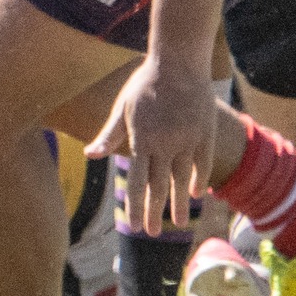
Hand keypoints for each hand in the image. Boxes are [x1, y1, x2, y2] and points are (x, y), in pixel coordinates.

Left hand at [84, 54, 215, 234]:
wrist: (180, 61)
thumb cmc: (145, 83)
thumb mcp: (122, 107)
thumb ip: (109, 134)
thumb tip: (90, 155)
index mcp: (142, 139)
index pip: (137, 182)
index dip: (135, 206)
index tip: (134, 227)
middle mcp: (166, 144)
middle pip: (159, 186)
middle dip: (154, 213)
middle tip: (151, 234)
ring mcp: (188, 140)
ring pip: (183, 180)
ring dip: (178, 203)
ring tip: (177, 223)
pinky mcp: (205, 133)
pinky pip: (202, 164)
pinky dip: (199, 180)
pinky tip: (195, 194)